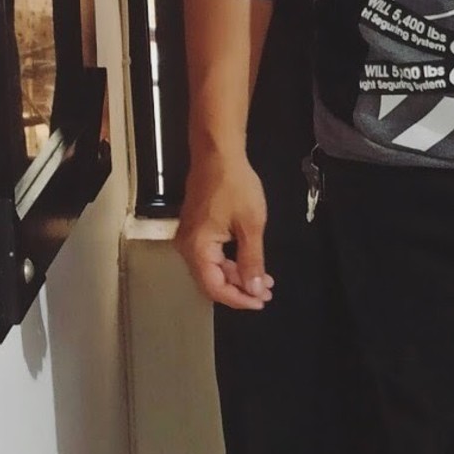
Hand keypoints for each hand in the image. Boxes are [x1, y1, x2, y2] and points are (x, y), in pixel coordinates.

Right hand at [175, 153, 274, 310]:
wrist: (218, 152)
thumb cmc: (235, 184)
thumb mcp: (250, 224)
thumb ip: (252, 260)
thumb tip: (254, 289)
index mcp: (197, 248)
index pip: (215, 288)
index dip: (239, 299)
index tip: (261, 301)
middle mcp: (187, 247)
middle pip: (211, 281)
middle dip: (240, 288)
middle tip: (266, 291)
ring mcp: (189, 237)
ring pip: (212, 268)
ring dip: (237, 275)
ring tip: (263, 278)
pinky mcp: (195, 228)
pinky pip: (211, 254)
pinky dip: (230, 261)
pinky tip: (248, 261)